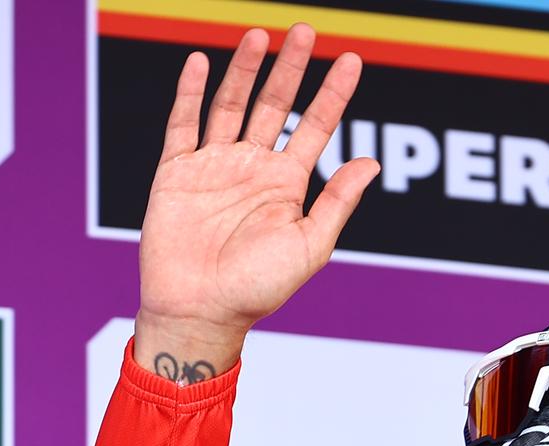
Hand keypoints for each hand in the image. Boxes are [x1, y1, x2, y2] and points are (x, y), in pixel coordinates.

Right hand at [135, 23, 378, 381]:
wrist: (200, 311)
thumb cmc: (257, 290)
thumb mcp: (310, 246)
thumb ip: (337, 202)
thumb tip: (371, 164)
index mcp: (286, 184)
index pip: (315, 127)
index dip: (333, 94)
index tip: (353, 61)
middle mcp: (252, 168)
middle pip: (275, 104)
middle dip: (290, 68)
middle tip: (306, 31)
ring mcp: (214, 167)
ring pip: (231, 105)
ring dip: (244, 70)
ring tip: (258, 35)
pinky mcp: (177, 173)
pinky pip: (183, 125)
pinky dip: (190, 93)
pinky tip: (202, 63)